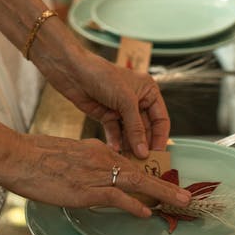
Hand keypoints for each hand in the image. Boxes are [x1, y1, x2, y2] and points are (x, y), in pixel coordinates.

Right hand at [10, 134, 188, 217]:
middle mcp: (101, 158)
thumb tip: (84, 177)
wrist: (18, 156)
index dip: (145, 175)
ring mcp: (96, 173)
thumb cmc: (33, 157)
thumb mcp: (63, 155)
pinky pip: (118, 197)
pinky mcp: (87, 189)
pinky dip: (134, 205)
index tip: (158, 185)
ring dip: (162, 194)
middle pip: (140, 172)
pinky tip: (146, 213)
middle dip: (164, 185)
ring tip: (180, 202)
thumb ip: (79, 164)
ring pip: (137, 182)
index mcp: (95, 149)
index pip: (126, 162)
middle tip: (184, 195)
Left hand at [48, 50, 169, 158]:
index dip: (160, 138)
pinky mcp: (106, 115)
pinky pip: (115, 132)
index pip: (161, 119)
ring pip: (130, 133)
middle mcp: (137, 100)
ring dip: (130, 146)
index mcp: (149, 91)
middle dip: (144, 145)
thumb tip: (144, 152)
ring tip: (129, 161)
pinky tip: (115, 151)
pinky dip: (115, 141)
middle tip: (143, 163)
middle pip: (146, 129)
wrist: (73, 71)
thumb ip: (136, 128)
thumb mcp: (125, 101)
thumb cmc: (102, 76)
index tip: (157, 155)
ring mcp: (121, 109)